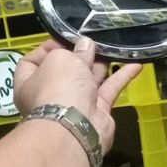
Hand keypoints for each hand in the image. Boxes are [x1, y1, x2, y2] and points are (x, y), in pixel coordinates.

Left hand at [14, 38, 141, 153]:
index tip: (64, 39)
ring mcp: (75, 103)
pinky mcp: (97, 110)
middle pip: (65, 68)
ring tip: (113, 46)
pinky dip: (122, 75)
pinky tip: (136, 63)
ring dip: (102, 62)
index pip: (33, 61)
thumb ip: (75, 50)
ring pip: (89, 78)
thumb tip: (85, 45)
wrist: (75, 127)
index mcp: (30, 81)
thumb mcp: (61, 59)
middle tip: (93, 40)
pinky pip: (109, 88)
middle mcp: (50, 93)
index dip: (47, 48)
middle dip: (80, 54)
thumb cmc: (58, 87)